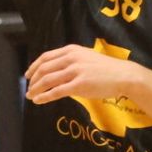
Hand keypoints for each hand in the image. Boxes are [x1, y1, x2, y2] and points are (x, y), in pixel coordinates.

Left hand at [26, 44, 140, 104]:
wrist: (123, 75)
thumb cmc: (106, 69)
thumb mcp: (86, 57)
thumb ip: (72, 61)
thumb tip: (57, 71)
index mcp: (71, 50)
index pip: (46, 57)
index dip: (34, 66)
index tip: (28, 75)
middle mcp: (71, 58)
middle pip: (44, 69)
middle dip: (33, 80)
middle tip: (29, 89)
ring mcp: (75, 71)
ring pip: (47, 80)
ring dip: (36, 89)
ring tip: (31, 96)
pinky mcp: (79, 85)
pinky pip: (56, 92)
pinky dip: (44, 97)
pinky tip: (38, 101)